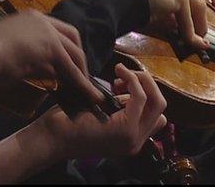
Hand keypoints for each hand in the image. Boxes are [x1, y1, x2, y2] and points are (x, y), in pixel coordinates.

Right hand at [0, 10, 101, 102]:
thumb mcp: (5, 47)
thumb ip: (22, 51)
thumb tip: (32, 66)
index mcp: (29, 17)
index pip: (56, 29)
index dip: (65, 46)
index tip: (68, 61)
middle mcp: (41, 20)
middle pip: (72, 37)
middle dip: (79, 57)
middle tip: (81, 75)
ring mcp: (48, 33)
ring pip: (74, 54)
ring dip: (82, 73)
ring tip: (87, 90)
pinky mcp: (52, 49)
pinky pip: (72, 69)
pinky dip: (82, 83)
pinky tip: (87, 94)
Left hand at [37, 64, 166, 158]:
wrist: (53, 136)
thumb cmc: (69, 120)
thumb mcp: (101, 113)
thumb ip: (118, 107)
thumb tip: (127, 87)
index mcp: (132, 139)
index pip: (157, 114)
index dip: (144, 93)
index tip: (121, 84)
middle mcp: (137, 141)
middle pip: (161, 106)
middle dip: (147, 84)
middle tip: (125, 75)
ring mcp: (133, 137)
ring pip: (157, 101)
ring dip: (141, 80)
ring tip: (120, 72)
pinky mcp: (126, 128)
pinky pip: (140, 97)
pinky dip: (132, 80)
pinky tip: (118, 72)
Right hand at [128, 0, 208, 50]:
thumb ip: (155, 4)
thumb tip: (168, 21)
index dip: (182, 3)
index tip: (182, 16)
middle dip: (195, 13)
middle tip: (196, 28)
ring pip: (195, 5)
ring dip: (197, 23)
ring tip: (198, 38)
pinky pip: (188, 18)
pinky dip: (191, 32)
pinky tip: (192, 42)